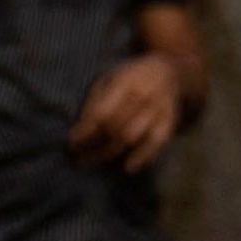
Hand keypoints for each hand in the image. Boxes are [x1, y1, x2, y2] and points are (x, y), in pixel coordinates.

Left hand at [66, 50, 189, 172]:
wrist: (169, 71)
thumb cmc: (130, 78)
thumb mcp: (110, 79)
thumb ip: (96, 101)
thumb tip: (80, 130)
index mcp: (126, 82)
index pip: (102, 112)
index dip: (85, 130)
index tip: (70, 143)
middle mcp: (144, 96)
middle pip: (115, 127)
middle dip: (93, 146)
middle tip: (76, 159)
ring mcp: (159, 109)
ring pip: (132, 137)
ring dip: (108, 154)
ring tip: (90, 163)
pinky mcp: (169, 121)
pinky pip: (156, 142)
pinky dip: (143, 157)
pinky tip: (128, 168)